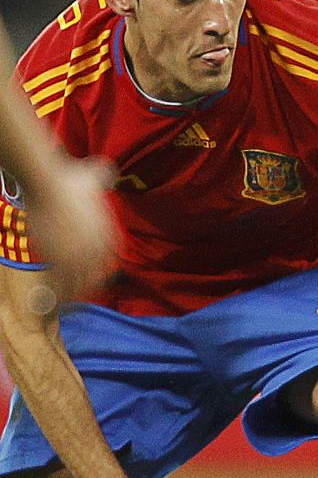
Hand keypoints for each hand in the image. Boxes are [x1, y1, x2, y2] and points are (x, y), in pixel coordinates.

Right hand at [24, 156, 116, 305]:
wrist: (49, 185)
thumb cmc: (69, 179)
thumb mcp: (93, 177)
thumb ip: (103, 176)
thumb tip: (108, 171)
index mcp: (107, 234)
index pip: (108, 261)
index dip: (101, 273)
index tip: (95, 282)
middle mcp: (97, 247)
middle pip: (94, 276)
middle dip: (88, 288)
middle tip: (81, 299)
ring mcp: (79, 254)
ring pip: (79, 283)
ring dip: (73, 296)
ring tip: (68, 307)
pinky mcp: (59, 258)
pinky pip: (61, 283)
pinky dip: (58, 295)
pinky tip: (55, 304)